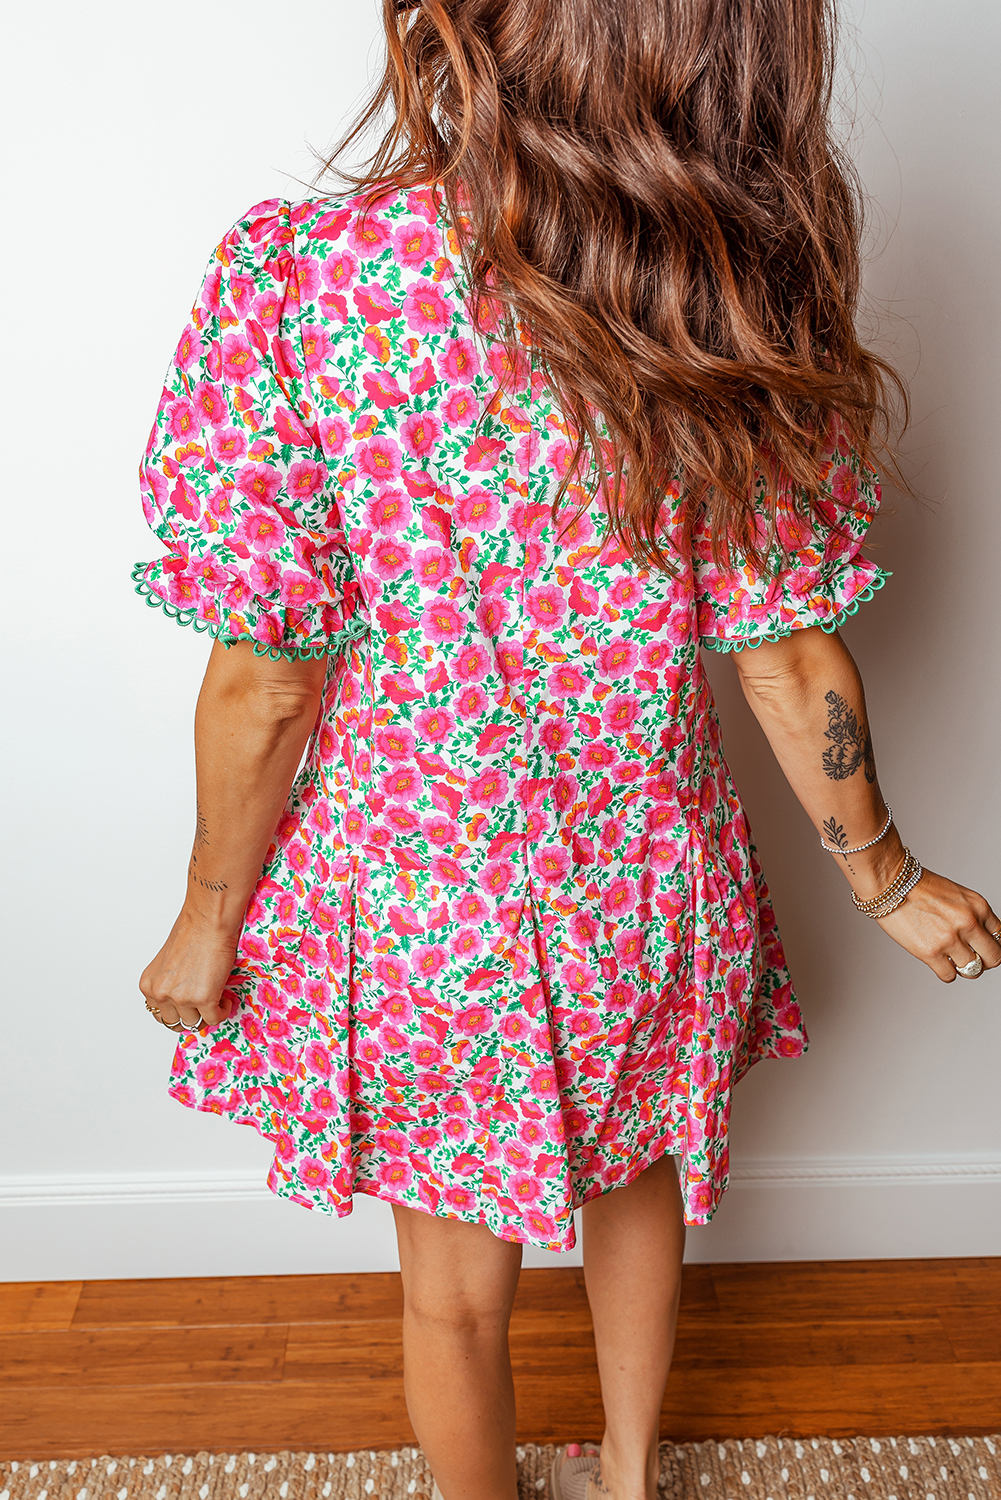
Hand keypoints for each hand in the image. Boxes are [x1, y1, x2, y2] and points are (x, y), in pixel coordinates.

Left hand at [139, 907, 239, 1031]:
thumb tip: (184, 995)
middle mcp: (161, 993)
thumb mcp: (169, 961)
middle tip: (203, 1008)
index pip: (158, 1013)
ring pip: (194, 1022)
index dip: (176, 1012)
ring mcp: (181, 998)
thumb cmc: (193, 931)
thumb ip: (170, 982)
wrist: (208, 921)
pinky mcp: (204, 999)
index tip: (188, 1008)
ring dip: (207, 1014)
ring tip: (217, 998)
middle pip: (174, 1022)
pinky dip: (222, 1011)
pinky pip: (214, 1018)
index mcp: (149, 984)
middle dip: (190, 1016)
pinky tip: (226, 999)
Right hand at [876, 868, 1000, 982]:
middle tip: (972, 957)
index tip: (981, 947)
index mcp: (979, 906)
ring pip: (974, 970)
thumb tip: (979, 939)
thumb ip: (972, 915)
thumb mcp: (958, 896)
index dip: (990, 944)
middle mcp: (969, 923)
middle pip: (994, 958)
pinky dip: (945, 971)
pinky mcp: (930, 952)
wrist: (891, 884)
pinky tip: (937, 960)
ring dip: (964, 967)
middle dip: (984, 961)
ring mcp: (950, 939)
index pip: (1000, 936)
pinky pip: (950, 976)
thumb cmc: (919, 887)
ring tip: (951, 958)